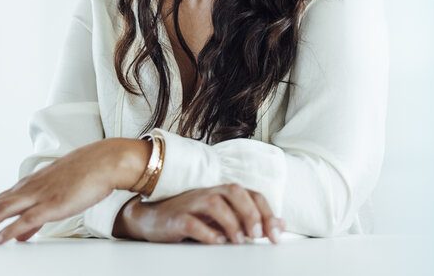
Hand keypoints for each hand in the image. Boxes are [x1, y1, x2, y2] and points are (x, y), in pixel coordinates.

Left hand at [0, 139, 142, 243]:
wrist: (105, 161)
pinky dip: (10, 230)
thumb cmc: (83, 177)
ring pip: (1, 210)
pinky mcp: (52, 203)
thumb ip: (32, 218)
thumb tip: (17, 236)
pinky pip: (27, 218)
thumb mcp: (52, 197)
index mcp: (25, 186)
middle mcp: (26, 188)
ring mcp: (38, 194)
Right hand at [115, 184, 283, 244]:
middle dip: (250, 213)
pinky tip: (217, 242)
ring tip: (238, 241)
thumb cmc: (191, 217)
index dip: (267, 212)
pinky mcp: (177, 218)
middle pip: (235, 191)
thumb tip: (281, 224)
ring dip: (231, 222)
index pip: (251, 194)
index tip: (275, 235)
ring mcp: (192, 204)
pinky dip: (207, 233)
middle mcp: (209, 193)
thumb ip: (251, 219)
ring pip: (215, 203)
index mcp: (223, 192)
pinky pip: (192, 222)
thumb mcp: (224, 217)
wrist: (152, 219)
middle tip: (258, 235)